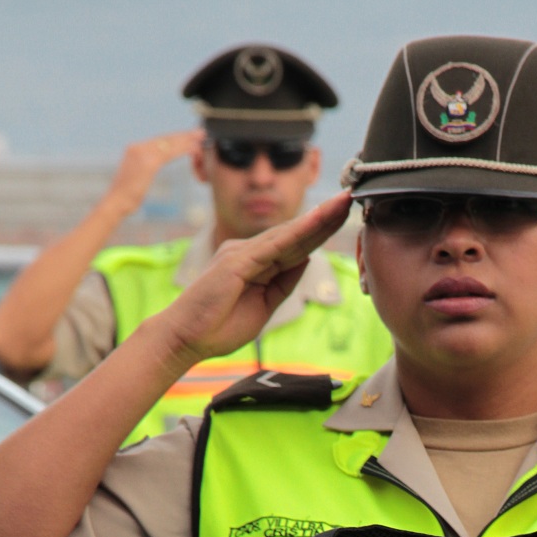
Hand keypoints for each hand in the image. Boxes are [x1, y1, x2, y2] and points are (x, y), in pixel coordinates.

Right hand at [105, 131, 203, 215]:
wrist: (116, 202)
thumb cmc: (126, 196)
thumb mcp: (136, 176)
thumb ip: (144, 167)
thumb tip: (151, 166)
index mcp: (134, 149)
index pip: (158, 141)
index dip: (174, 138)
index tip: (187, 136)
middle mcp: (137, 147)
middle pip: (165, 139)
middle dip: (183, 135)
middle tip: (199, 132)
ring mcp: (142, 153)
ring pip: (168, 144)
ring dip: (186, 140)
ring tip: (200, 137)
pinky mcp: (148, 163)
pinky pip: (169, 154)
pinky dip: (182, 150)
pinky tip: (193, 148)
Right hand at [152, 192, 352, 365]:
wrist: (186, 338)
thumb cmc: (219, 326)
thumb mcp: (264, 306)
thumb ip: (284, 283)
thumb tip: (306, 259)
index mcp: (256, 263)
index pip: (295, 245)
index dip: (320, 231)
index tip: (343, 216)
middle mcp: (248, 251)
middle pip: (294, 233)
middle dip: (324, 217)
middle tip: (350, 197)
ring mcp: (241, 253)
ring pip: (286, 234)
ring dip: (316, 219)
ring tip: (341, 203)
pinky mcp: (236, 262)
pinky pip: (272, 246)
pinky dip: (295, 233)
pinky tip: (315, 222)